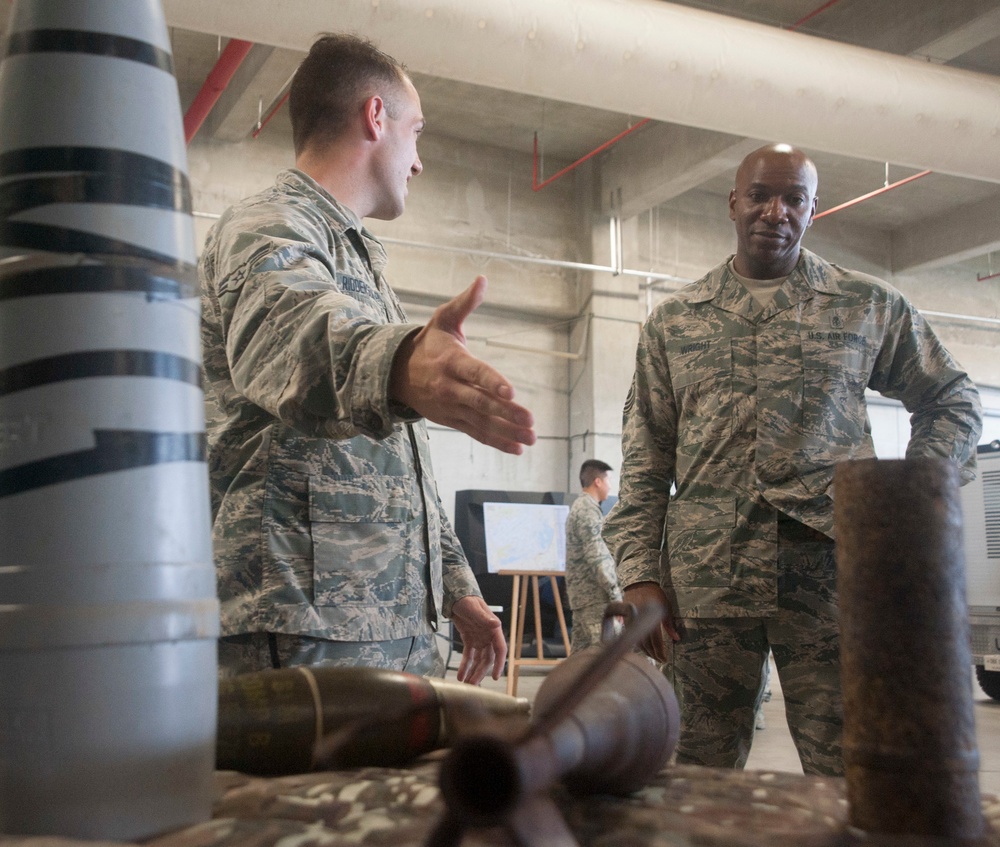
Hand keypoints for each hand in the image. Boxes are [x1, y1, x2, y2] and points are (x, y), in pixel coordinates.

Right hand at [389, 276, 535, 454]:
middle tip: (530, 420)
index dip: (493, 382)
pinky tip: (517, 448)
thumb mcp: (443, 320)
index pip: (475, 373)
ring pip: (482, 422)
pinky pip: (476, 433)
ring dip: (507, 431)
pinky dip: (497, 442)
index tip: (512, 391)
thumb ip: (465, 303)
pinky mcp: (453, 420)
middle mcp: (451, 388)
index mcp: (452, 362)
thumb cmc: (429, 343)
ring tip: (531, 438)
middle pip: (481, 403)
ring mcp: (452, 407)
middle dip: (506, 413)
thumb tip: (482, 280)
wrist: (398, 373)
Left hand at [449, 595, 506, 684]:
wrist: (456, 597)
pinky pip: (468, 656)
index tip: (495, 676)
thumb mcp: (474, 608)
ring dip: (473, 672)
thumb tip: (496, 624)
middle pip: (488, 659)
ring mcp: (479, 639)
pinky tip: (460, 675)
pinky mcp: (469, 640)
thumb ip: (485, 618)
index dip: (499, 663)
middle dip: (481, 672)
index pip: (500, 649)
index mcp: (493, 630)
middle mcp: (488, 637)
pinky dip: (465, 666)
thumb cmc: (467, 600)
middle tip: (473, 684)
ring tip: (466, 684)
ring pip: (478, 660)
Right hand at [624, 582, 680, 662]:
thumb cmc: (656, 594)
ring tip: (653, 655)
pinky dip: (638, 643)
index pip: (655, 641)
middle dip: (653, 654)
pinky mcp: (625, 620)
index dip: (660, 652)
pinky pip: (631, 635)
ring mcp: (631, 620)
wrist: (640, 584)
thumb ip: (669, 624)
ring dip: (645, 650)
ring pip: (637, 640)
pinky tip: (644, 647)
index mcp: (650, 617)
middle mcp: (640, 620)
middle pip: (645, 643)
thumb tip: (676, 638)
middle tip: (660, 660)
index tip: (664, 659)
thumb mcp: (665, 607)